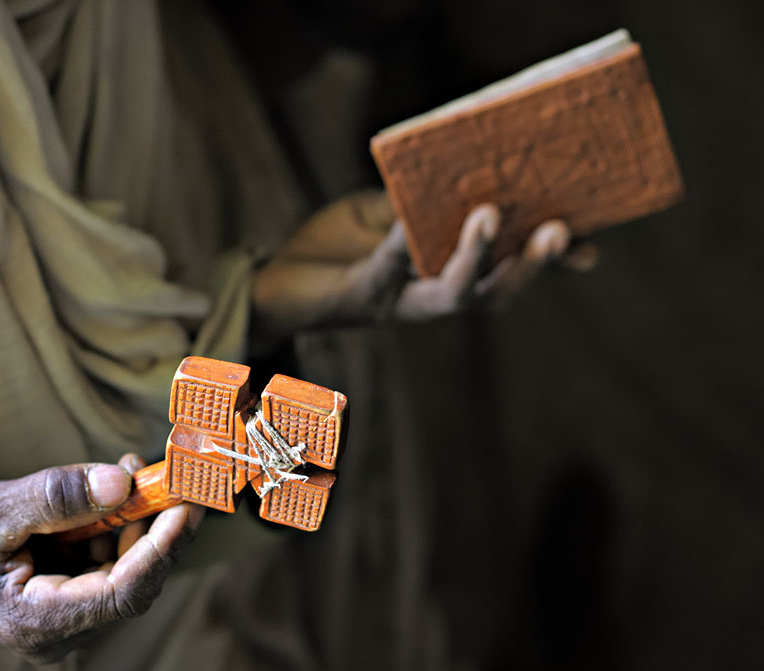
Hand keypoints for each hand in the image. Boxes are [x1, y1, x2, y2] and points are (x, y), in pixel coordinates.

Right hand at [0, 455, 201, 662]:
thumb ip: (58, 497)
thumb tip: (122, 482)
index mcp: (37, 621)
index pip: (124, 592)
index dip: (162, 548)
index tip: (187, 504)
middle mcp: (57, 631)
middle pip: (134, 584)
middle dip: (159, 529)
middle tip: (176, 478)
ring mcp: (61, 618)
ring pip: (124, 572)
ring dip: (138, 522)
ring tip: (136, 470)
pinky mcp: (61, 598)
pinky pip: (103, 564)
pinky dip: (115, 526)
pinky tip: (115, 490)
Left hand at [251, 190, 596, 341]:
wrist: (276, 283)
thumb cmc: (335, 247)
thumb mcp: (382, 214)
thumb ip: (417, 202)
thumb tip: (457, 168)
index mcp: (444, 278)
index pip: (507, 273)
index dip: (549, 264)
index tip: (592, 248)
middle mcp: (430, 300)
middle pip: (495, 293)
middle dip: (530, 265)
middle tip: (559, 232)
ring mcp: (399, 304)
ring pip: (453, 294)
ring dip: (476, 258)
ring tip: (490, 215)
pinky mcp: (362, 295)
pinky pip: (387, 269)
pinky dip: (402, 243)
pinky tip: (412, 220)